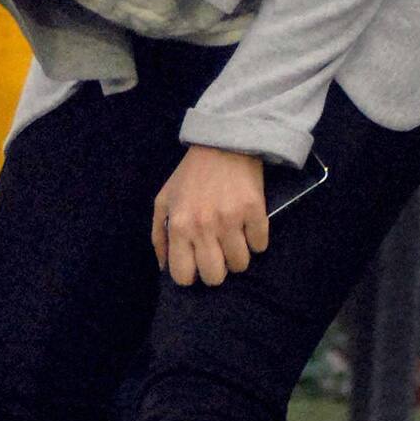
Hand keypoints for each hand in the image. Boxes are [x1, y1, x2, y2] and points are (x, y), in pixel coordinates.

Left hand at [151, 146, 268, 286]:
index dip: (191, 275)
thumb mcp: (163, 201)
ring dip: (238, 255)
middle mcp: (203, 227)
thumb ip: (159, 236)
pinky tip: (248, 226)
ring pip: (240, 265)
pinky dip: (256, 240)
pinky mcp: (255, 212)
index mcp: (178, 226)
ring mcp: (230, 220)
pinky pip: (260, 246)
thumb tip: (164, 268)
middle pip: (215, 277)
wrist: (223, 143)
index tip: (197, 264)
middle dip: (217, 270)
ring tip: (234, 238)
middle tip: (218, 253)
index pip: (183, 275)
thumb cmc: (190, 175)